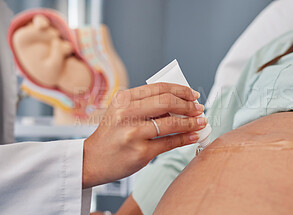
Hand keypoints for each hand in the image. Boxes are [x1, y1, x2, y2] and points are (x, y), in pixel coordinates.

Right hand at [82, 83, 206, 187]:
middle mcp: (127, 113)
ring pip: (171, 123)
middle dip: (189, 105)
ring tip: (201, 122)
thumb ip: (145, 105)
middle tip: (199, 109)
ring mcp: (134, 133)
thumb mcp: (121, 112)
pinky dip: (186, 138)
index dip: (181, 90)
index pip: (159, 88)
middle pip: (167, 102)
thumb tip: (179, 103)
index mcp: (123, 99)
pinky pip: (170, 143)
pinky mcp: (141, 152)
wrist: (91, 161)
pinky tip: (194, 136)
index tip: (193, 95)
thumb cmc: (111, 135)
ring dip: (191, 122)